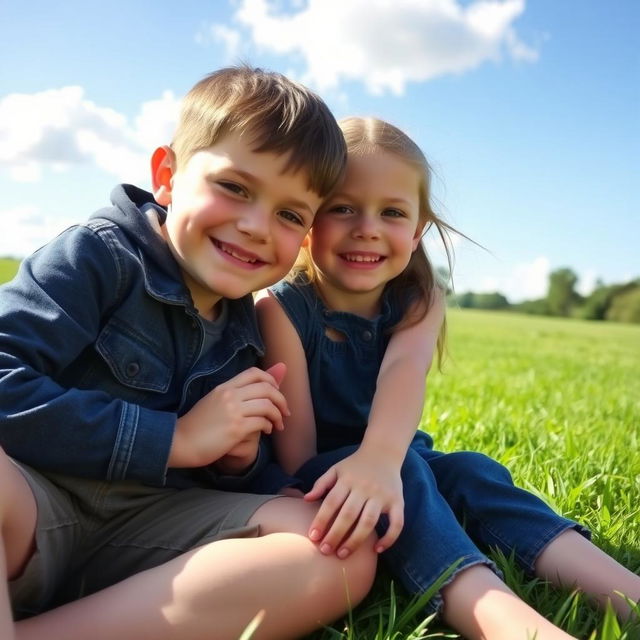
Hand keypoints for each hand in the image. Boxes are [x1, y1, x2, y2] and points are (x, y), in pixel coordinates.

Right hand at [169, 363, 287, 468]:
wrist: (180, 442)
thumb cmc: (197, 425)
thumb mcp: (214, 402)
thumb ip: (235, 394)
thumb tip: (249, 392)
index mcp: (224, 387)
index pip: (254, 373)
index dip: (271, 380)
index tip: (276, 392)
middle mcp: (230, 395)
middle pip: (267, 388)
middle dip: (281, 399)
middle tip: (285, 412)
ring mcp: (233, 411)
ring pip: (268, 405)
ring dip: (278, 415)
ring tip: (278, 425)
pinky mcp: (236, 428)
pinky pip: (262, 422)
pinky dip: (269, 426)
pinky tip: (266, 431)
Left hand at [304, 448, 403, 557]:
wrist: (384, 452)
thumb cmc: (355, 465)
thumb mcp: (336, 469)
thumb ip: (321, 483)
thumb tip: (305, 500)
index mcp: (347, 480)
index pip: (332, 502)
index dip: (321, 520)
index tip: (313, 537)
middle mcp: (365, 488)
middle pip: (348, 515)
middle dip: (335, 534)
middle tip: (325, 551)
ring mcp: (382, 496)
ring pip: (369, 521)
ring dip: (355, 540)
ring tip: (342, 554)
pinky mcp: (398, 502)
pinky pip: (397, 523)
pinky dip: (389, 538)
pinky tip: (377, 549)